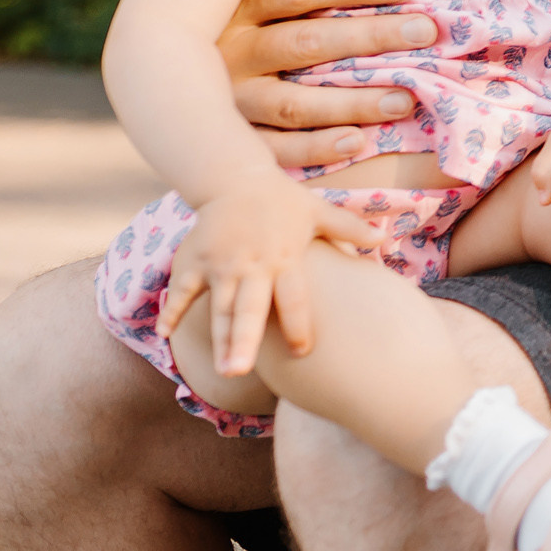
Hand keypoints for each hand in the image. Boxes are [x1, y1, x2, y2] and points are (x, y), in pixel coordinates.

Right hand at [158, 173, 380, 378]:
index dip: (297, 323)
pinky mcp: (195, 260)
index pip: (293, 296)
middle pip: (249, 308)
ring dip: (219, 339)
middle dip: (244, 340)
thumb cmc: (283, 201)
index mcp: (284, 257)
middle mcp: (252, 264)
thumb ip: (349, 227)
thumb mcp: (318, 211)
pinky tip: (165, 335)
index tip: (302, 352)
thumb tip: (385, 237)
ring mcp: (220, 264)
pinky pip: (182, 290)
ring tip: (224, 371)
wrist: (236, 178)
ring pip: (219, 308)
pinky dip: (172, 310)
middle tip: (241, 372)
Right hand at [219, 0, 437, 167]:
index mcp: (241, 5)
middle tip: (424, 32)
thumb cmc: (247, 28)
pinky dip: (316, 148)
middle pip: (306, 42)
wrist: (170, 82)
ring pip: (293, 102)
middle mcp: (231, 51)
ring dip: (353, 101)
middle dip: (370, 36)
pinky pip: (274, 150)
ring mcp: (228, 99)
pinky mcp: (231, 138)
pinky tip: (358, 142)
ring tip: (404, 99)